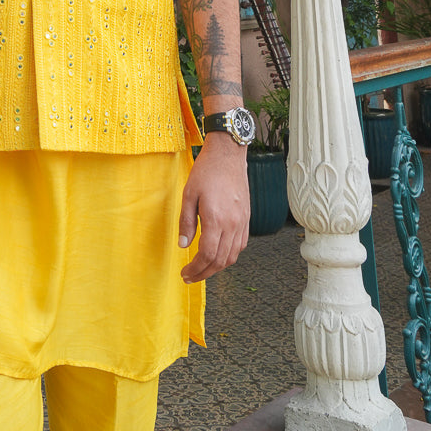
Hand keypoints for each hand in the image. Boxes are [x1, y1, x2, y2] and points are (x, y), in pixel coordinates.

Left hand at [178, 133, 249, 282]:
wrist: (228, 154)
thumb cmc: (206, 171)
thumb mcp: (188, 194)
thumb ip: (186, 221)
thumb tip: (183, 245)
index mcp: (216, 219)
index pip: (207, 255)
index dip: (195, 268)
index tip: (185, 273)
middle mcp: (232, 224)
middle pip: (221, 260)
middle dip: (204, 273)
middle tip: (190, 276)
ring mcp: (242, 222)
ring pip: (232, 256)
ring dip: (217, 267)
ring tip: (202, 269)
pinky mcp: (246, 218)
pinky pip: (241, 245)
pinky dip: (229, 255)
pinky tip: (218, 254)